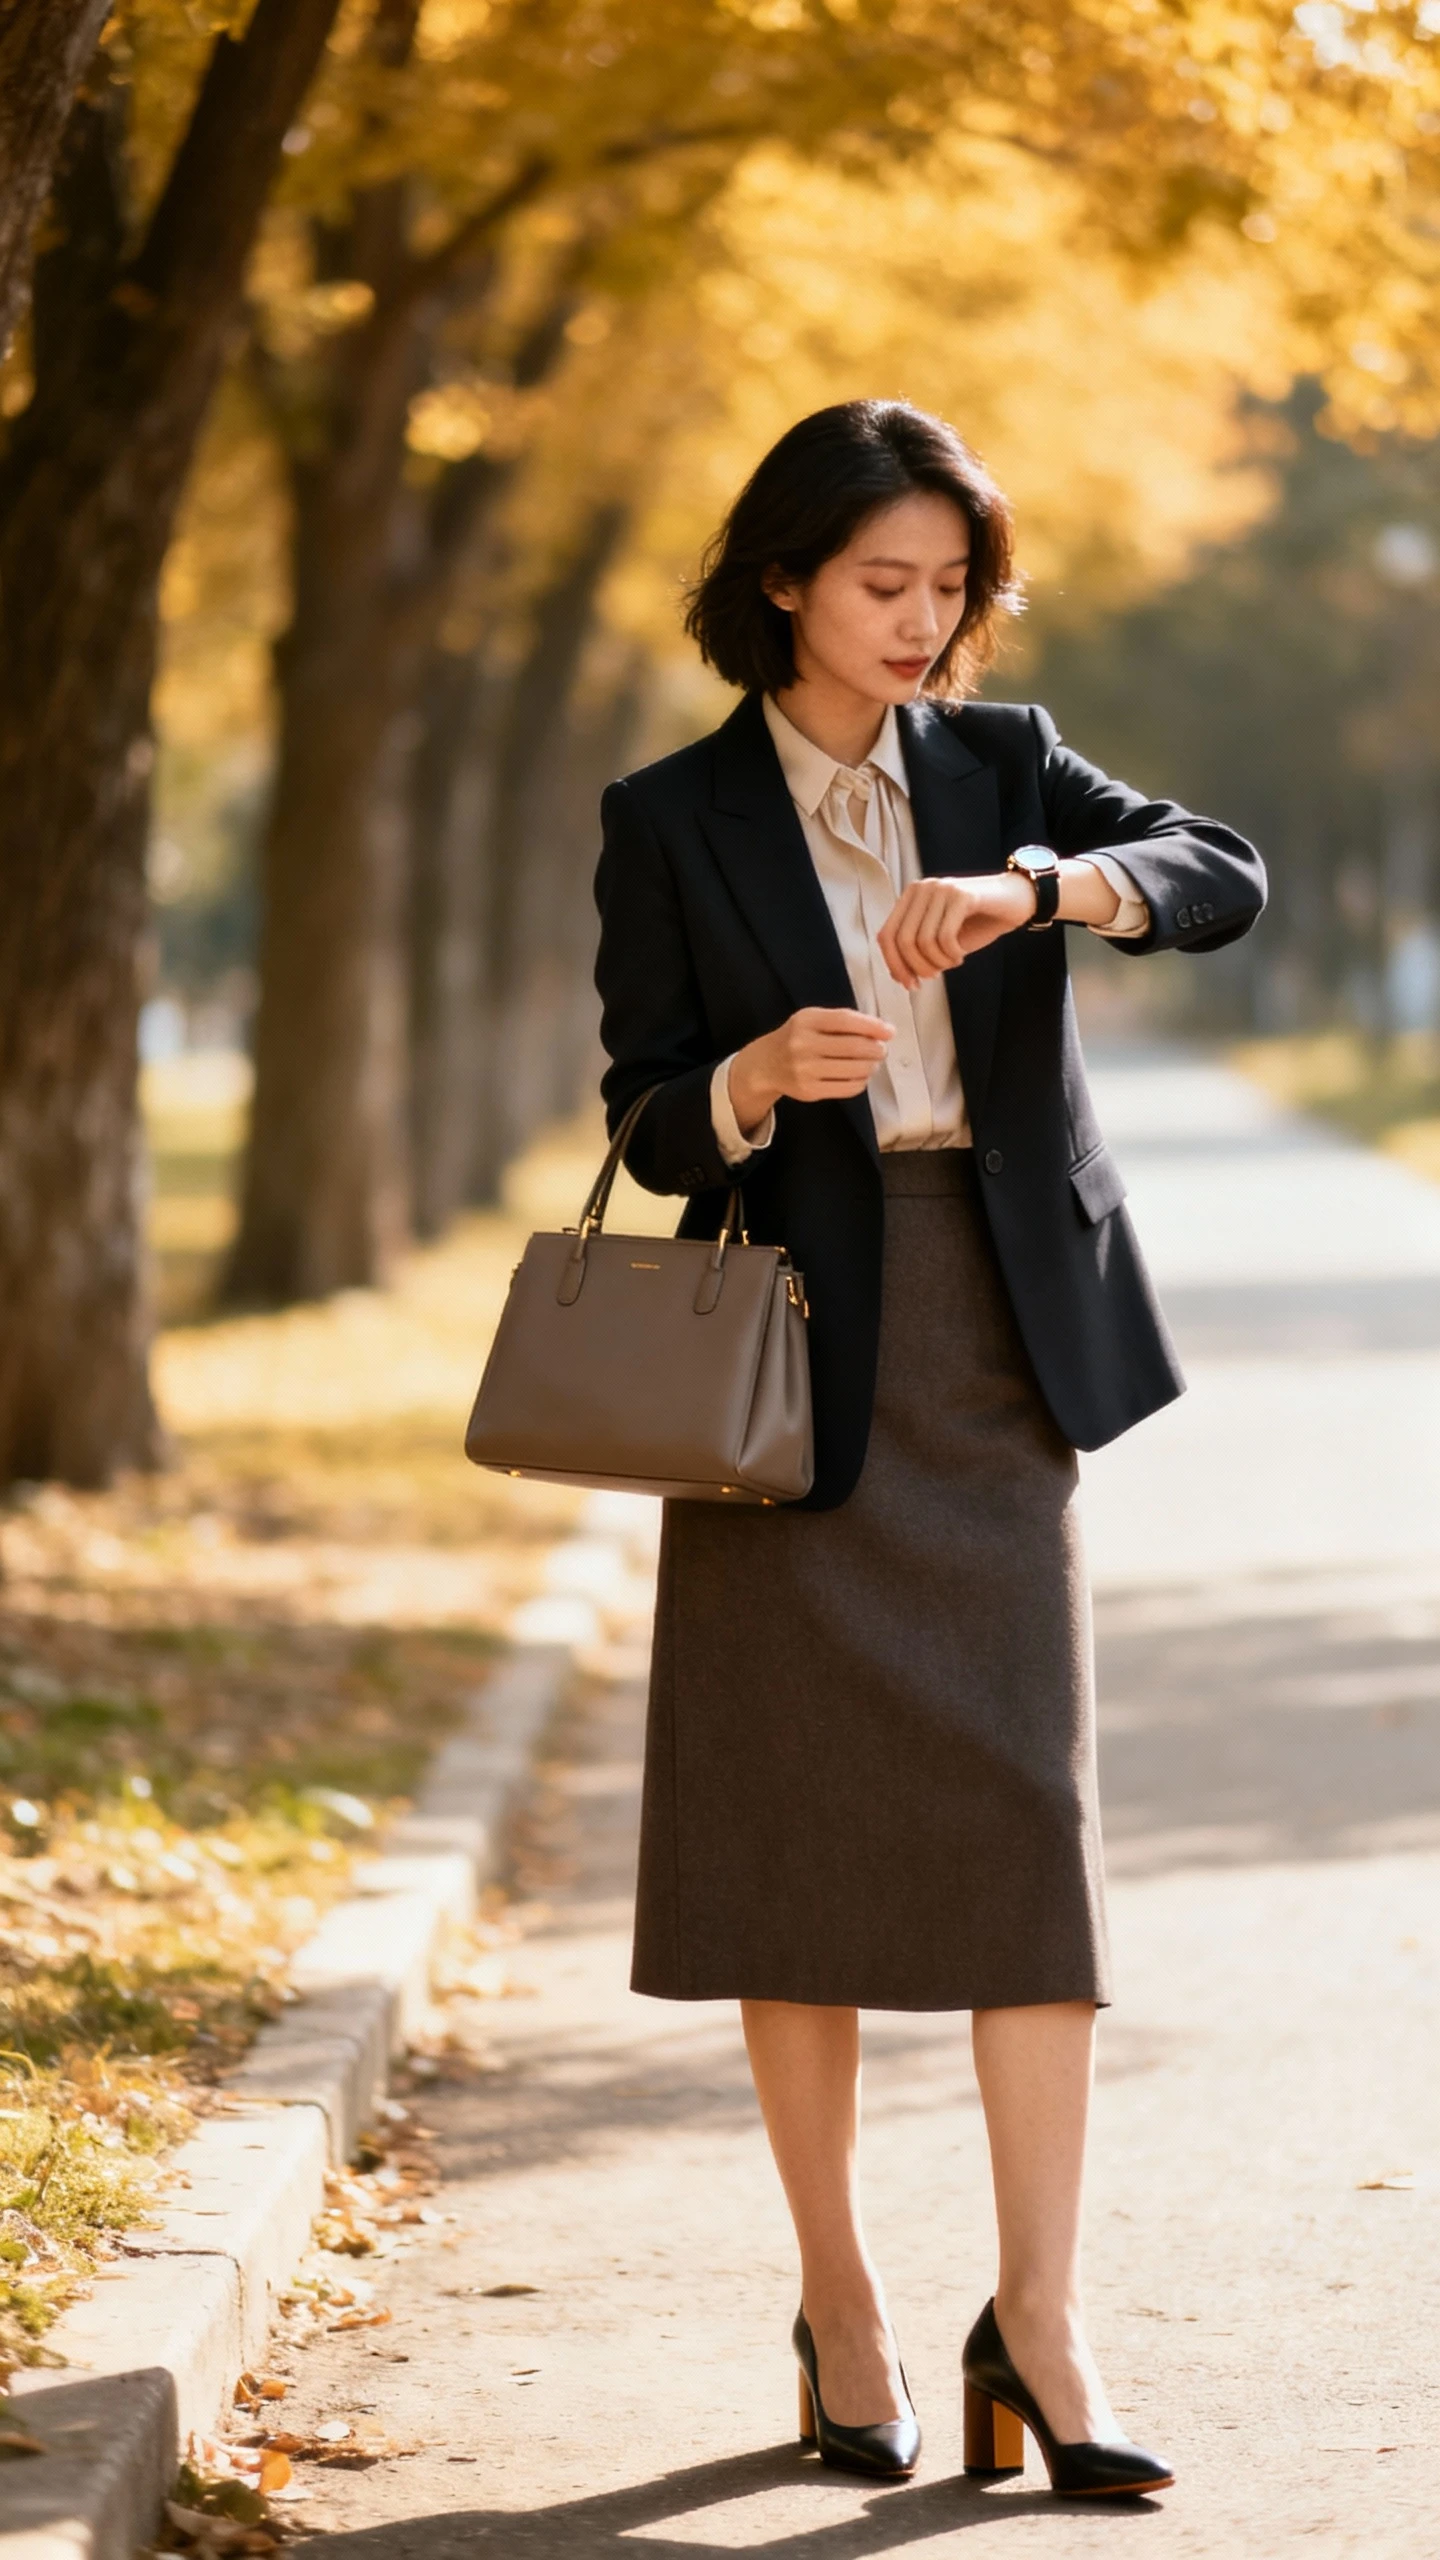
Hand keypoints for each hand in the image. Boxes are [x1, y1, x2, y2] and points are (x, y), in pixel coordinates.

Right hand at [728, 1006, 893, 1132]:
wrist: (766, 1064)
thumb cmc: (797, 1038)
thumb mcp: (812, 1020)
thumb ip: (842, 1022)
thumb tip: (881, 1031)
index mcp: (806, 1021)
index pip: (846, 1021)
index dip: (872, 1026)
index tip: (890, 1032)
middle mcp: (803, 1044)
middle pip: (853, 1047)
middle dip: (876, 1049)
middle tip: (882, 1050)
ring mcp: (805, 1070)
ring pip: (854, 1070)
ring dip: (871, 1066)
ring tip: (872, 1063)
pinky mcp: (809, 1091)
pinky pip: (847, 1088)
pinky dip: (861, 1082)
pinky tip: (860, 1076)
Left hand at [877, 872, 1034, 990]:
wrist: (1016, 900)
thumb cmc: (978, 921)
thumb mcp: (941, 938)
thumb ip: (918, 951)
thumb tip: (898, 976)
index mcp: (911, 897)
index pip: (886, 936)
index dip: (894, 965)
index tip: (910, 984)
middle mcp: (922, 888)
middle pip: (903, 941)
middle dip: (918, 967)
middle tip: (935, 975)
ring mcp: (941, 888)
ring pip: (923, 941)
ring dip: (938, 962)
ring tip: (953, 962)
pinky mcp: (962, 895)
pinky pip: (945, 937)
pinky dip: (952, 955)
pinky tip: (961, 956)